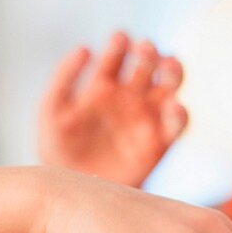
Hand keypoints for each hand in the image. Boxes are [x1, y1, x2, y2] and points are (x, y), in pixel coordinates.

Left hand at [38, 32, 187, 187]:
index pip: (117, 56)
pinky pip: (177, 124)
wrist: (74, 193)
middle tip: (146, 49)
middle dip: (149, 54)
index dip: (120, 45)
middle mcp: (129, 97)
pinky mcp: (160, 142)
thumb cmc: (59, 151)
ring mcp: (147, 118)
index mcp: (103, 86)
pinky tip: (173, 106)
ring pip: (169, 87)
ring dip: (173, 72)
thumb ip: (63, 79)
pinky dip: (180, 113)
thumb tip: (85, 48)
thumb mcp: (52, 113)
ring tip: (168, 65)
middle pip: (148, 66)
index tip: (120, 39)